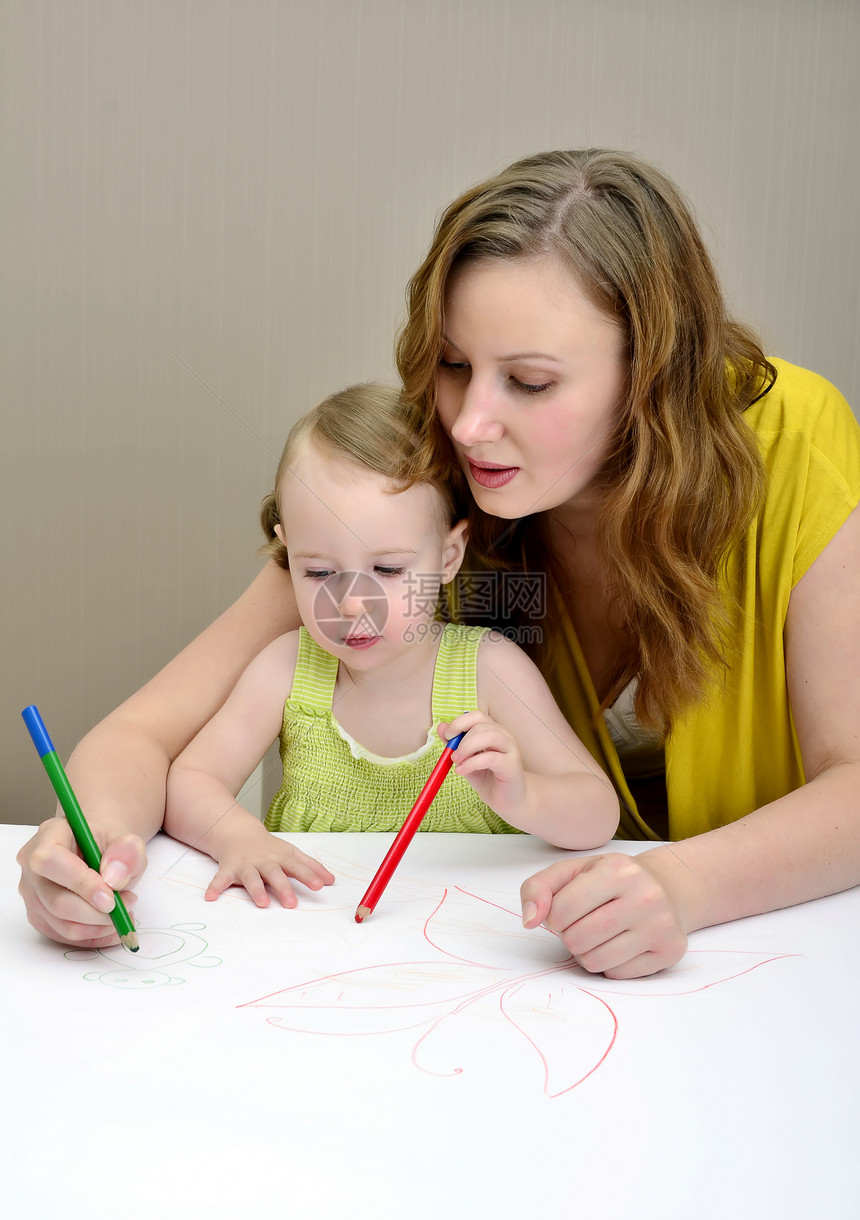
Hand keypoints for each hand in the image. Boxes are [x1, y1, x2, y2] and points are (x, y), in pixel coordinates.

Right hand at [17, 818, 145, 947]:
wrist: (100, 852)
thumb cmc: (109, 846)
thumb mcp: (128, 841)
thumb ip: (127, 852)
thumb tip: (114, 878)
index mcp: (49, 835)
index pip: (50, 860)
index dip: (81, 882)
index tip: (111, 895)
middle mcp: (32, 867)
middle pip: (57, 901)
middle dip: (98, 911)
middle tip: (127, 903)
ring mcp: (32, 894)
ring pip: (63, 924)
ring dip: (100, 924)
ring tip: (123, 909)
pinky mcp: (39, 917)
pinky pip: (65, 936)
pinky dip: (95, 934)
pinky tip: (111, 922)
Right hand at [205, 824, 335, 906]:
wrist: (238, 832)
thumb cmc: (269, 848)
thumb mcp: (291, 853)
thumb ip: (311, 867)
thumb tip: (332, 880)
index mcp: (281, 857)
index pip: (297, 867)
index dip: (309, 876)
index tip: (320, 886)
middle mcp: (264, 861)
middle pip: (275, 874)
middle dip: (283, 888)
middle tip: (292, 904)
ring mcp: (246, 865)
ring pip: (251, 878)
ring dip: (256, 890)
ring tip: (262, 903)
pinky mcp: (228, 869)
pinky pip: (220, 879)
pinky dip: (214, 887)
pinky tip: (211, 897)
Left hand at [439, 712, 526, 816]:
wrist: (507, 800)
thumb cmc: (488, 778)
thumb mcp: (466, 760)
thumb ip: (455, 744)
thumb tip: (441, 727)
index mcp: (493, 731)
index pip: (477, 716)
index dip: (460, 722)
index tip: (447, 736)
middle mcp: (504, 736)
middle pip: (481, 724)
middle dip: (461, 738)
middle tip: (451, 754)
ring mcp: (511, 749)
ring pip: (490, 736)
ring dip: (467, 747)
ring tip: (457, 761)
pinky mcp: (512, 765)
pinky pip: (491, 758)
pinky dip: (472, 763)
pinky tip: (462, 771)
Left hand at [520, 851, 687, 978]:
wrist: (666, 887)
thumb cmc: (611, 879)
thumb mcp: (573, 871)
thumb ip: (539, 888)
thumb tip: (529, 920)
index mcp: (618, 870)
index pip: (561, 910)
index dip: (554, 916)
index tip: (565, 910)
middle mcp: (644, 897)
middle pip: (576, 939)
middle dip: (570, 935)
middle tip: (584, 922)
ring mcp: (660, 926)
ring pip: (594, 961)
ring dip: (586, 952)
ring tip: (599, 934)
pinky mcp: (669, 952)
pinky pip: (616, 974)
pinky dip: (609, 963)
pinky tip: (620, 943)